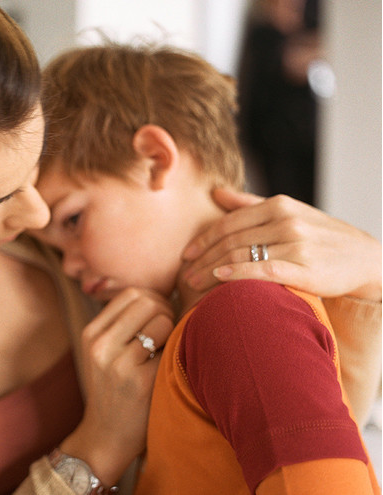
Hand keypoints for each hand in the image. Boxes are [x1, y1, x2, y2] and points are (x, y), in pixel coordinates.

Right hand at [60, 287, 173, 485]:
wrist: (106, 436)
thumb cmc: (113, 390)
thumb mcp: (104, 352)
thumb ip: (123, 324)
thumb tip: (162, 296)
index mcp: (91, 333)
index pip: (132, 294)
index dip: (154, 300)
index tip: (160, 319)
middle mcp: (100, 345)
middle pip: (147, 301)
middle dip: (167, 311)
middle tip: (169, 333)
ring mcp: (118, 363)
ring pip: (161, 320)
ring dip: (172, 331)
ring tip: (167, 349)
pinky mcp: (139, 382)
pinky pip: (170, 348)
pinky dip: (175, 352)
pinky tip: (168, 367)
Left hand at [182, 189, 381, 301]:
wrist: (365, 258)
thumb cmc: (320, 236)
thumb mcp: (288, 212)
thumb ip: (250, 204)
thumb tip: (216, 193)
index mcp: (278, 205)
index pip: (229, 222)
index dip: (203, 239)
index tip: (185, 254)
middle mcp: (285, 221)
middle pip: (231, 240)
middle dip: (203, 258)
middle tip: (183, 274)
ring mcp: (296, 243)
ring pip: (241, 255)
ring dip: (211, 271)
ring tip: (192, 284)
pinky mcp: (305, 268)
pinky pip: (263, 270)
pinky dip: (238, 274)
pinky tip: (220, 279)